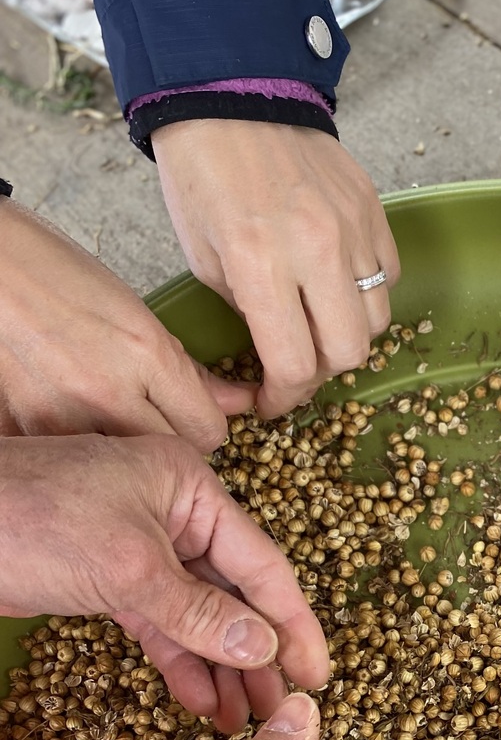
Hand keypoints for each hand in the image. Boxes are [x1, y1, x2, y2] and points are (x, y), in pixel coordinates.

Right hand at [0, 200, 250, 449]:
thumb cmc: (55, 273)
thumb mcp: (136, 311)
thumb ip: (188, 368)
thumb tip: (234, 402)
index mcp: (144, 354)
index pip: (208, 432)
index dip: (211, 428)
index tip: (201, 418)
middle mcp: (107, 394)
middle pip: (172, 457)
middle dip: (178, 444)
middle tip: (162, 421)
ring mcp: (63, 418)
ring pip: (127, 467)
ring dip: (131, 450)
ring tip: (115, 417)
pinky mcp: (27, 430)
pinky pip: (78, 460)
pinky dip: (86, 449)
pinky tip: (78, 418)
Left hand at [0, 433, 327, 731]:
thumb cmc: (28, 520)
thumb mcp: (128, 569)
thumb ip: (201, 613)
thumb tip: (265, 648)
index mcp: (190, 488)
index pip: (263, 564)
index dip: (293, 623)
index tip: (317, 675)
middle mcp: (174, 512)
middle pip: (236, 592)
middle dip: (259, 654)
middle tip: (282, 710)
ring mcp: (141, 545)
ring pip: (200, 614)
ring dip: (222, 666)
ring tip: (245, 720)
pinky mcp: (110, 577)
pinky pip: (162, 624)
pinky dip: (181, 661)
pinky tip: (201, 701)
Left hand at [152, 122, 399, 418]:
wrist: (233, 94)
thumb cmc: (203, 173)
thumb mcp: (204, 256)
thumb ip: (247, 310)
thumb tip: (278, 350)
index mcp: (260, 262)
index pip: (294, 363)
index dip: (284, 397)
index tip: (272, 402)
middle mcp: (316, 249)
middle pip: (348, 353)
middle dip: (320, 373)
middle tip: (296, 366)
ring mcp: (353, 228)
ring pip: (376, 320)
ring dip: (347, 334)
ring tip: (318, 322)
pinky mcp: (374, 210)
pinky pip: (388, 275)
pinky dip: (366, 290)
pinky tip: (336, 279)